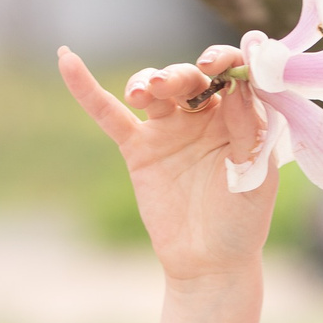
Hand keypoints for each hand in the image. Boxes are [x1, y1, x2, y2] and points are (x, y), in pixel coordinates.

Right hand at [58, 44, 280, 285]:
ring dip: (148, 81)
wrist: (209, 262)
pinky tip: (66, 60)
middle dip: (179, 75)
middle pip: (189, 77)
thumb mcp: (256, 177)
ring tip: (143, 93)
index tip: (218, 66)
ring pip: (153, 88)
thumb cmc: (242, 220)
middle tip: (170, 85)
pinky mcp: (138, 148)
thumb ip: (250, 131)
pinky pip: (109, 114)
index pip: (233, 73)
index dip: (226, 60)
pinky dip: (86, 89)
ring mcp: (168, 129)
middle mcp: (204, 115)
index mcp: (239, 116)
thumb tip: (240, 86)